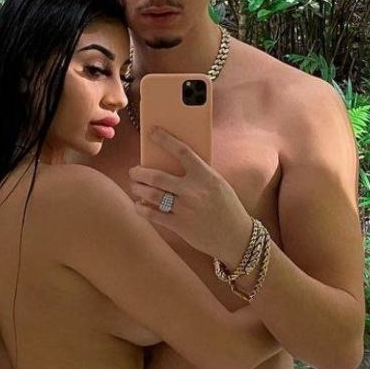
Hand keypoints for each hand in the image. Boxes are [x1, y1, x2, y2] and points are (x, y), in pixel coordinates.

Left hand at [128, 126, 252, 262]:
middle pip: (157, 176)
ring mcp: (184, 209)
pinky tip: (138, 204)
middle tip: (134, 171)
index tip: (152, 132)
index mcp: (205, 176)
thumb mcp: (218, 184)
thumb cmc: (227, 207)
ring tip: (135, 186)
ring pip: (151, 194)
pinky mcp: (179, 225)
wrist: (235, 236)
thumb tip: (173, 163)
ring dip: (138, 188)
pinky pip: (152, 214)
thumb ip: (199, 174)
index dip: (165, 140)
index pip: (182, 151)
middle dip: (139, 172)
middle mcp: (193, 190)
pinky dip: (141, 208)